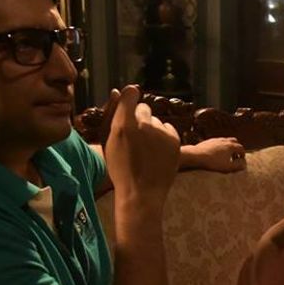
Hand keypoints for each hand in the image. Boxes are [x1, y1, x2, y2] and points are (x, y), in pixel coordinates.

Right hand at [103, 85, 180, 203]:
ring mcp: (161, 132)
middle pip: (143, 109)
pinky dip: (163, 137)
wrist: (141, 193)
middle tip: (135, 139)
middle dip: (139, 119)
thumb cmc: (120, 169)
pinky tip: (156, 152)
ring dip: (152, 130)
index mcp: (123, 125)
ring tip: (146, 151)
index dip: (130, 95)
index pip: (130, 94)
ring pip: (156, 121)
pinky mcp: (174, 139)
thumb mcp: (109, 142)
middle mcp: (143, 125)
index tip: (130, 97)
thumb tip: (119, 91)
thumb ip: (113, 115)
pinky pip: (168, 129)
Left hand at [186, 137, 246, 172]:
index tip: (241, 161)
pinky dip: (221, 147)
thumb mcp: (227, 167)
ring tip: (226, 156)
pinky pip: (218, 142)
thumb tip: (244, 164)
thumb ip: (238, 166)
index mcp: (231, 146)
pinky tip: (217, 154)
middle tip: (235, 156)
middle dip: (237, 148)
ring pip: (226, 141)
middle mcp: (225, 140)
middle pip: (235, 142)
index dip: (243, 155)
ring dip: (229, 147)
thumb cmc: (213, 162)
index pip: (241, 148)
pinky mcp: (209, 141)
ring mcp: (216, 140)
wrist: (196, 156)